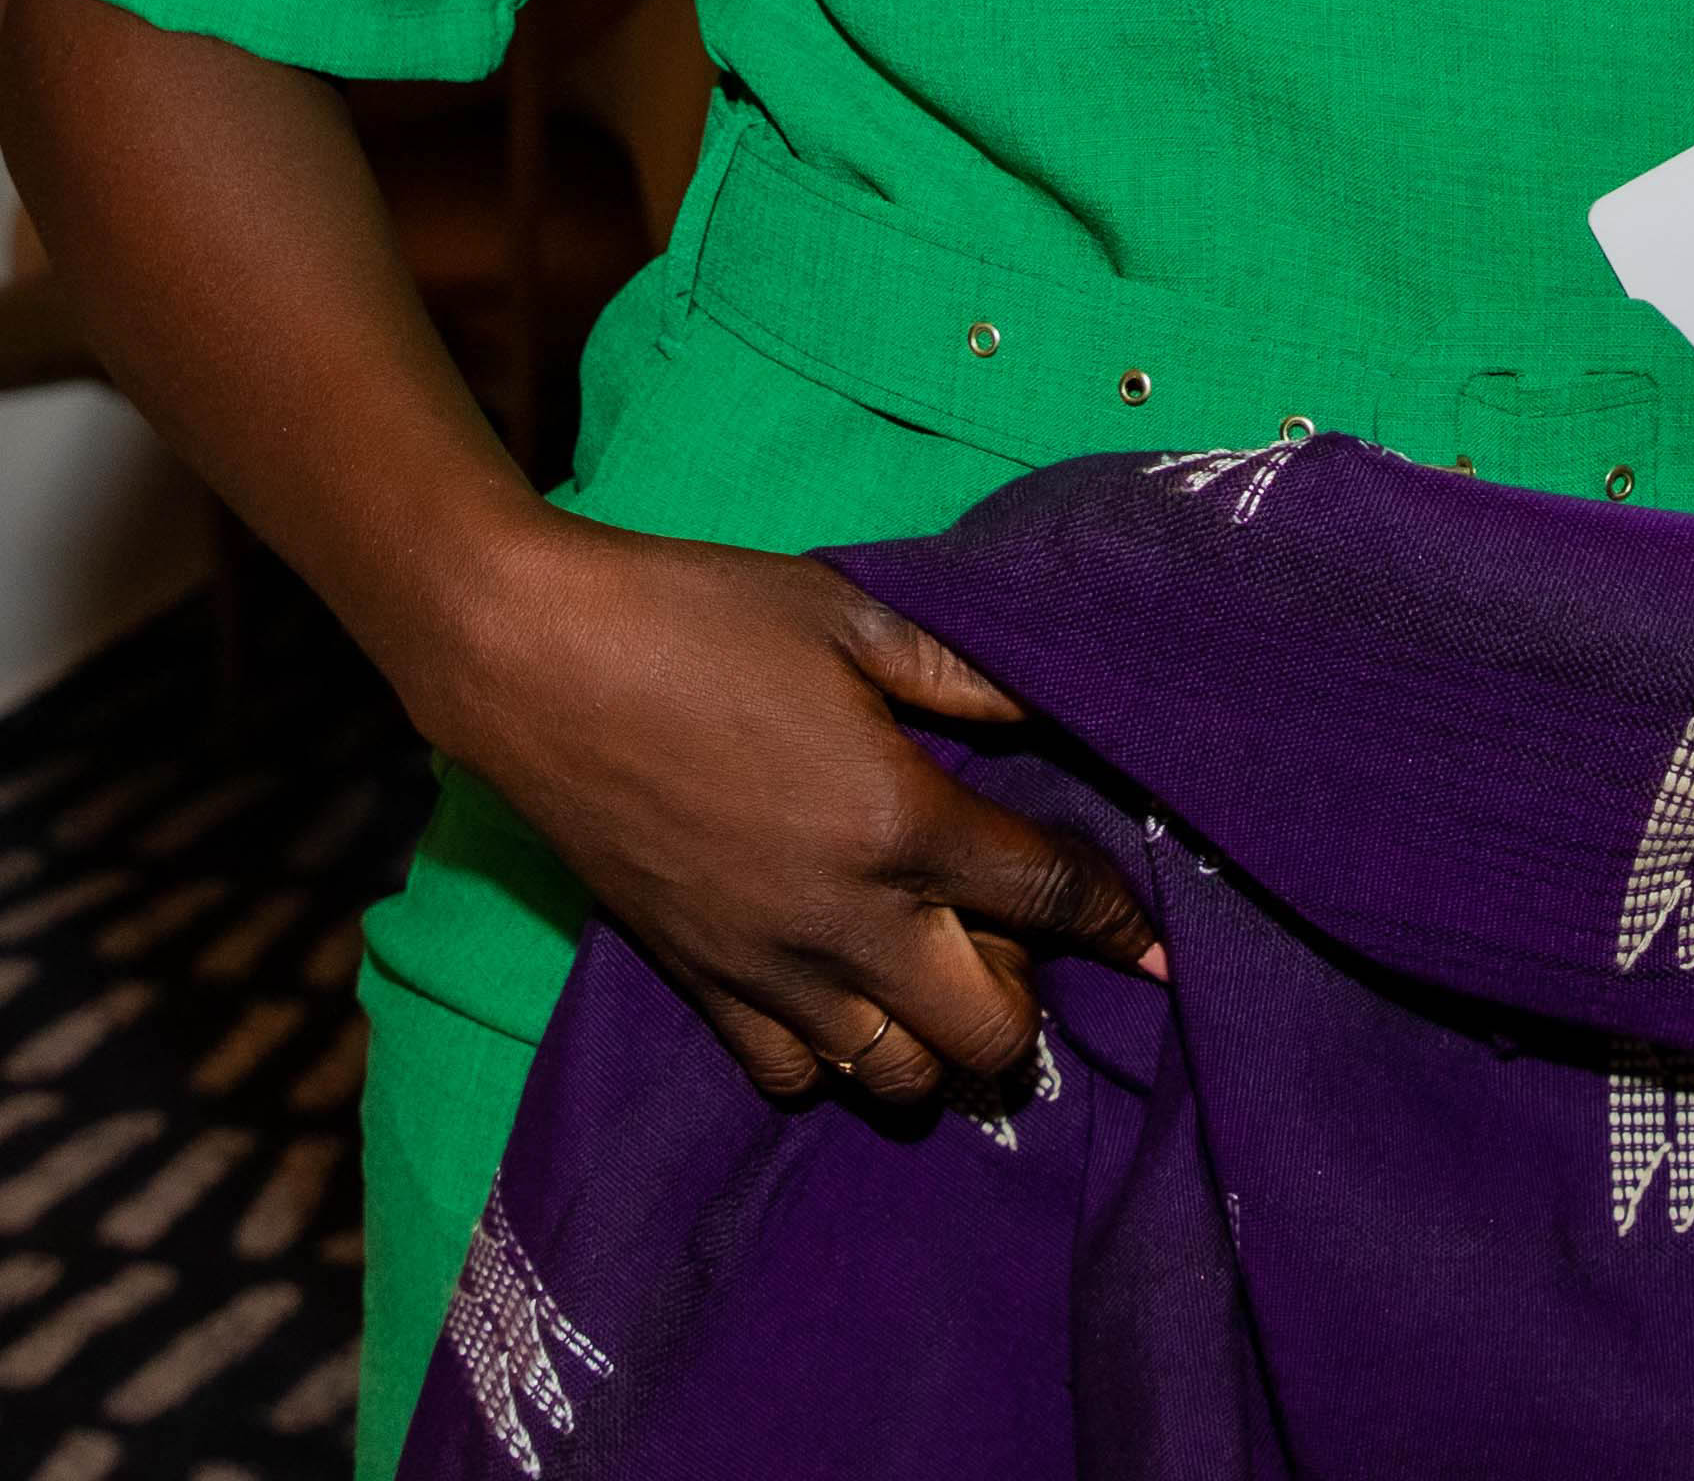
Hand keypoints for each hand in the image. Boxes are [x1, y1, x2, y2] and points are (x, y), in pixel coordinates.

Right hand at [418, 521, 1154, 1108]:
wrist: (536, 661)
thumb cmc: (699, 615)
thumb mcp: (849, 614)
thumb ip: (965, 672)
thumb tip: (1055, 706)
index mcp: (901, 820)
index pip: (1051, 897)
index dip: (1121, 922)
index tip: (1157, 946)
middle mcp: (848, 920)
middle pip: (990, 1032)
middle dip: (1033, 1007)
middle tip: (1022, 952)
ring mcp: (770, 967)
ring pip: (899, 1079)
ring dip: (940, 1045)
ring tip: (939, 983)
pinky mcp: (701, 985)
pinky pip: (795, 1078)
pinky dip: (838, 1062)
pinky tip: (843, 1000)